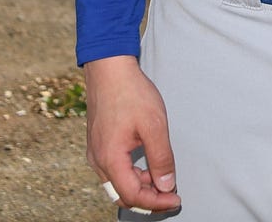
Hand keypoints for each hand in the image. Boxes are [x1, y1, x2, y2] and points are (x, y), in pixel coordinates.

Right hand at [84, 55, 180, 213]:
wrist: (109, 69)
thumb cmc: (130, 93)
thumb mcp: (154, 125)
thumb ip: (161, 158)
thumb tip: (166, 185)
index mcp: (110, 159)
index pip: (132, 195)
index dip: (156, 202)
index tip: (175, 199)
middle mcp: (98, 161)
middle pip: (122, 194)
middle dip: (147, 199)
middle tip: (170, 195)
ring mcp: (96, 153)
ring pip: (117, 183)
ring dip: (140, 186)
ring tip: (162, 178)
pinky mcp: (98, 144)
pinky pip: (114, 169)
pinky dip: (131, 173)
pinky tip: (147, 164)